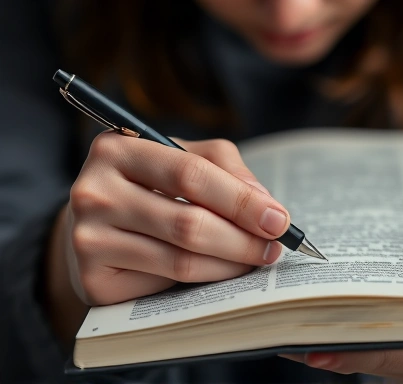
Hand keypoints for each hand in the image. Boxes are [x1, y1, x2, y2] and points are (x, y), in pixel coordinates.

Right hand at [63, 131, 288, 305]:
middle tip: (273, 248)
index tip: (278, 220)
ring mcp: (88, 240)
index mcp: (117, 149)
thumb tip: (265, 205)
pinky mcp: (93, 280)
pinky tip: (216, 272)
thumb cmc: (148, 184)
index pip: (191, 175)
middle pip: (188, 223)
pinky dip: (201, 281)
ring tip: (253, 260)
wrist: (96, 223)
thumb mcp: (181, 157)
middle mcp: (93, 192)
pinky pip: (164, 285)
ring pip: (180, 260)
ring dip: (229, 265)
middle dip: (243, 240)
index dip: (241, 200)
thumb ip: (224, 168)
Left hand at [281, 202, 402, 382]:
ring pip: (344, 346)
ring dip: (308, 331)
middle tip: (278, 319)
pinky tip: (287, 300)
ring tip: (272, 310)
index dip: (363, 355)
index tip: (317, 348)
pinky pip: (341, 332)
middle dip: (320, 337)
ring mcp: (390, 341)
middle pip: (362, 353)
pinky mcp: (373, 329)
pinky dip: (314, 319)